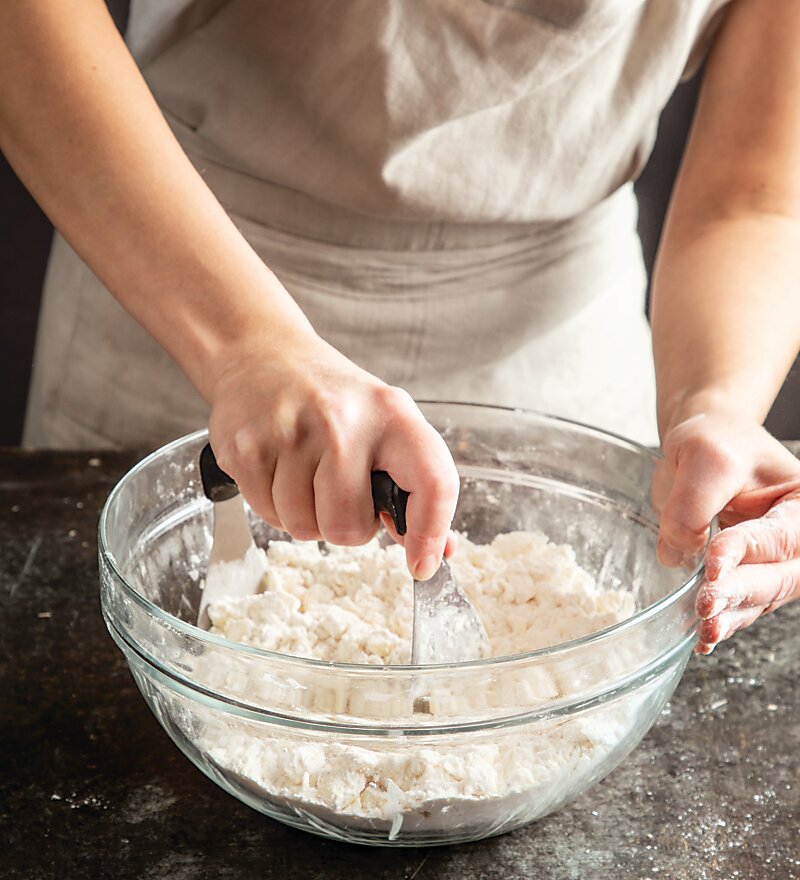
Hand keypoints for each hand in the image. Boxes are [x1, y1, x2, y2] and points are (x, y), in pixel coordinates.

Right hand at [207, 329, 459, 579]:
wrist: (263, 354)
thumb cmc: (332, 398)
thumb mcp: (384, 423)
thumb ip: (415, 485)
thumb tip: (439, 550)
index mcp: (391, 413)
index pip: (433, 483)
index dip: (430, 534)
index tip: (422, 564)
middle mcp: (341, 419)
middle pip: (349, 527)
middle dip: (346, 526)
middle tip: (340, 493)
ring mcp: (288, 432)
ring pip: (304, 528)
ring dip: (307, 517)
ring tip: (306, 475)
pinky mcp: (245, 447)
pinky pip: (267, 516)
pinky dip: (275, 507)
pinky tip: (280, 471)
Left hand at [652, 412, 799, 653]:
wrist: (702, 445)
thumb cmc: (713, 441)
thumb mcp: (703, 459)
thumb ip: (693, 505)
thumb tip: (678, 555)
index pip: (781, 535)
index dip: (748, 550)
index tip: (713, 561)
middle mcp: (796, 536)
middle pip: (780, 575)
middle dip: (743, 592)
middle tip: (707, 603)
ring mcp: (772, 560)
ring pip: (761, 598)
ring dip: (733, 615)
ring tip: (705, 628)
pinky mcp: (744, 575)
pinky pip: (741, 604)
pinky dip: (724, 620)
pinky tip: (703, 636)